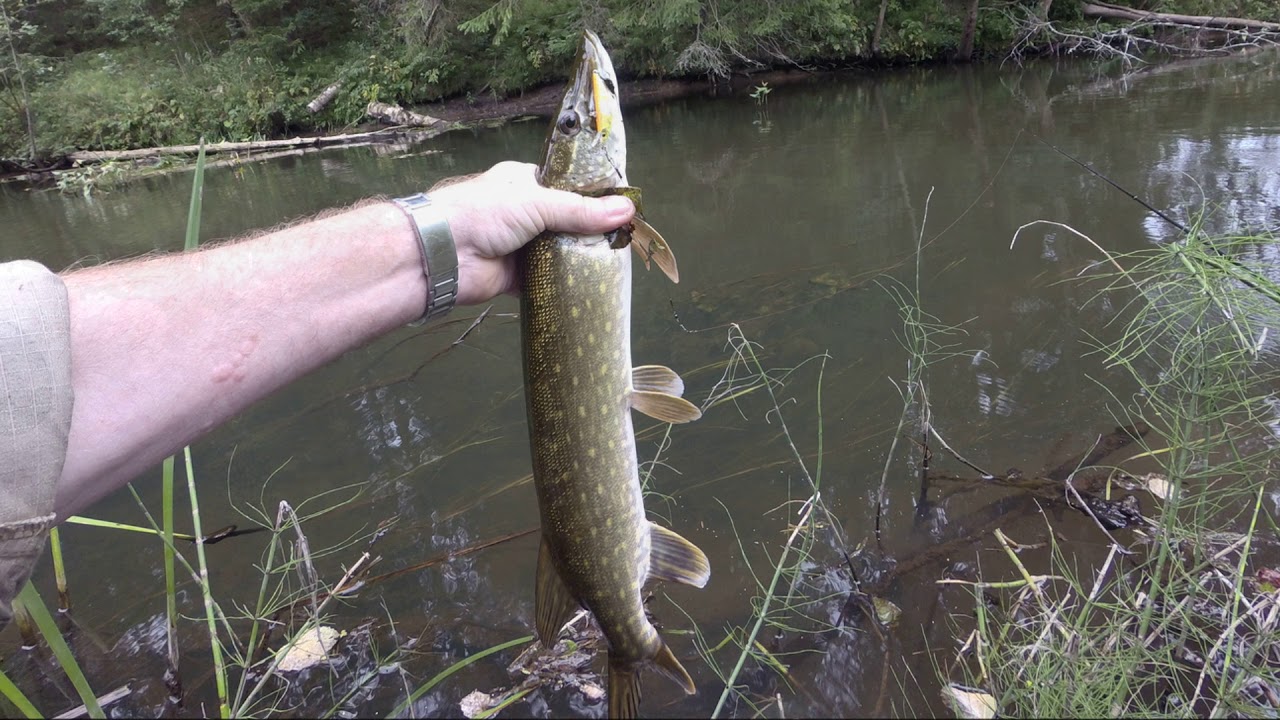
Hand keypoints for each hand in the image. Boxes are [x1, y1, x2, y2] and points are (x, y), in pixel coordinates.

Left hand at [425, 161, 635, 304]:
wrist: (442, 255)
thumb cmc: (484, 213)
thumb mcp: (537, 203)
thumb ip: (580, 210)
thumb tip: (627, 211)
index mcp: (526, 183)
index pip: (568, 187)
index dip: (595, 197)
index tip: (623, 209)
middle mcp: (525, 212)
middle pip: (568, 221)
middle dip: (591, 231)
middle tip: (624, 241)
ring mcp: (521, 246)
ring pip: (560, 251)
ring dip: (580, 258)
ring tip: (616, 264)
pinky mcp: (518, 277)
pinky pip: (548, 280)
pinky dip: (565, 283)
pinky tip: (591, 286)